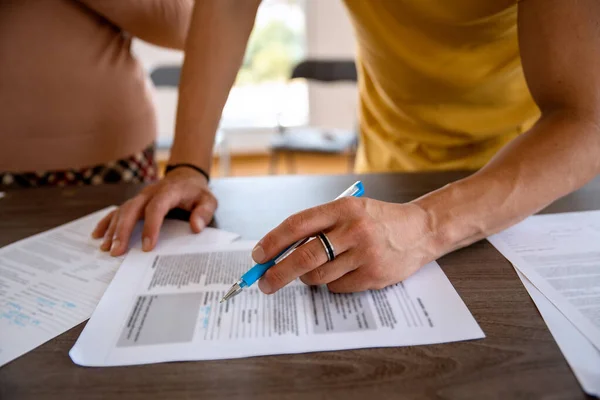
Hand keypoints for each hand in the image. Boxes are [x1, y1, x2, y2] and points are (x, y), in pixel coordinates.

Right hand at [92, 167, 216, 255]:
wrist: (186, 178)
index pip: (157, 207)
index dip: (151, 226)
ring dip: (113, 229)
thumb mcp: (208, 200)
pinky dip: (107, 222)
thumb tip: (196, 227)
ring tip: (107, 248)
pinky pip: (117, 210)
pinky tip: (98, 235)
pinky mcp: (135, 202)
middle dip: (123, 231)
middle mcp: (150, 193)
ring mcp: (140, 197)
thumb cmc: (196, 193)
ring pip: (122, 211)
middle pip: (132, 209)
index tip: (148, 246)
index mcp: (169, 192)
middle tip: (117, 251)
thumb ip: (204, 213)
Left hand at [251, 197, 438, 293]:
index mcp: (342, 208)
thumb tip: (280, 252)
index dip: (273, 242)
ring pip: (318, 276)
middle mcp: (353, 230)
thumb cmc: (377, 220)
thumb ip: (319, 226)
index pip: (297, 225)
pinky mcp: (373, 276)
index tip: (258, 255)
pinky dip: (332, 283)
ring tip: (317, 269)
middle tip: (264, 283)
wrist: (421, 230)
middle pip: (303, 257)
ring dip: (309, 278)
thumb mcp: (349, 210)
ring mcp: (364, 254)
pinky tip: (346, 271)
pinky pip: (337, 287)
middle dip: (278, 273)